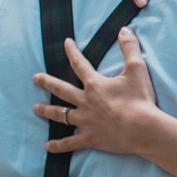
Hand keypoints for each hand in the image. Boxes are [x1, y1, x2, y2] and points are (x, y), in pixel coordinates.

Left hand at [31, 29, 164, 156]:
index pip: (79, 64)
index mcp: (94, 85)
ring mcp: (86, 121)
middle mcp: (85, 102)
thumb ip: (129, 48)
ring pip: (61, 115)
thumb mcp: (137, 69)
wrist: (142, 128)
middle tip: (35, 78)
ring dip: (47, 111)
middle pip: (62, 90)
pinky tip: (47, 146)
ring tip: (35, 108)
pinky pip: (70, 142)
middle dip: (47, 82)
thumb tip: (124, 29)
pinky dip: (58, 145)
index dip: (72, 51)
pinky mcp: (91, 138)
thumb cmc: (140, 99)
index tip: (66, 42)